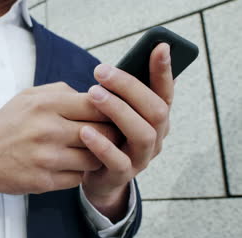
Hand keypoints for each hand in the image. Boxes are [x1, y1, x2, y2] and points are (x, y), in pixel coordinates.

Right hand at [0, 82, 121, 214]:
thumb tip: (93, 94)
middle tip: (109, 135)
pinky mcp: (44, 181)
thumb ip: (61, 91)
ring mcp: (46, 158)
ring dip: (97, 156)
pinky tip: (72, 165)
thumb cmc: (7, 125)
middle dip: (110, 134)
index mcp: (46, 105)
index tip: (111, 114)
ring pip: (95, 158)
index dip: (110, 110)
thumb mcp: (28, 96)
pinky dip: (80, 172)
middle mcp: (48, 130)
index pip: (97, 104)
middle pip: (102, 132)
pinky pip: (78, 178)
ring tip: (91, 151)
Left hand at [80, 43, 173, 221]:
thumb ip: (122, 94)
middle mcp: (155, 137)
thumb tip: (121, 63)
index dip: (164, 71)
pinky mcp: (123, 175)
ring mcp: (141, 158)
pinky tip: (85, 130)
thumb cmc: (107, 135)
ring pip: (141, 134)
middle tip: (101, 71)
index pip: (165, 92)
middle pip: (155, 110)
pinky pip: (118, 161)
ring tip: (94, 94)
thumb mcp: (116, 113)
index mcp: (156, 119)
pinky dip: (102, 145)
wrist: (97, 175)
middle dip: (129, 88)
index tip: (159, 47)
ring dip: (118, 111)